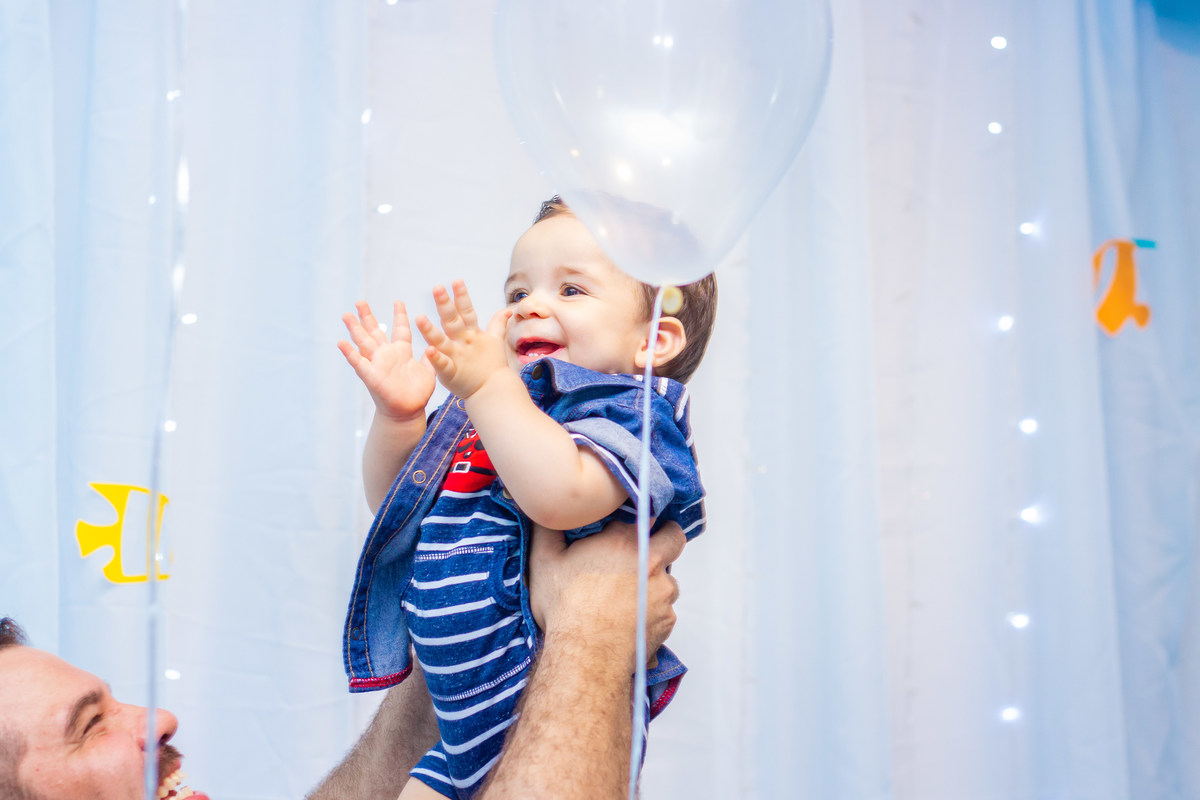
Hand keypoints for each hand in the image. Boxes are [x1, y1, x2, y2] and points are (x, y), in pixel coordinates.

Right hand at [338, 300, 435, 422]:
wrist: (408, 412)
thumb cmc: (418, 394)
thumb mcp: (429, 372)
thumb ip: (431, 358)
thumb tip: (435, 345)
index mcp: (402, 352)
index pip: (400, 329)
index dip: (399, 315)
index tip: (397, 301)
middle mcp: (387, 355)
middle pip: (375, 331)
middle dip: (367, 316)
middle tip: (360, 301)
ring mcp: (377, 364)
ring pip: (363, 342)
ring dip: (355, 329)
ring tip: (346, 315)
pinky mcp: (371, 376)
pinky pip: (358, 363)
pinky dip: (349, 353)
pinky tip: (341, 342)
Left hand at [415, 280, 511, 399]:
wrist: (493, 391)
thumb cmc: (492, 366)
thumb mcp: (495, 341)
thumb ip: (498, 324)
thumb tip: (507, 309)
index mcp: (473, 334)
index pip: (467, 311)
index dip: (462, 296)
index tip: (456, 281)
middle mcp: (464, 343)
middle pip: (453, 321)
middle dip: (445, 304)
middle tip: (437, 288)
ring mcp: (457, 357)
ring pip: (442, 341)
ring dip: (430, 330)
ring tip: (419, 318)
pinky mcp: (451, 373)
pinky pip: (442, 365)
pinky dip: (436, 358)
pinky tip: (427, 350)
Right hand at [528, 522, 684, 668]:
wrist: (585, 655)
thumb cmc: (566, 609)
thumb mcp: (545, 563)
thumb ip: (547, 529)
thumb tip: (545, 512)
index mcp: (625, 540)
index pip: (648, 512)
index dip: (641, 517)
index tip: (632, 524)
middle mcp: (652, 562)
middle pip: (674, 537)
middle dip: (665, 539)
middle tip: (645, 550)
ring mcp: (664, 592)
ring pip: (669, 578)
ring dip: (656, 581)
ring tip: (628, 595)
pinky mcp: (668, 620)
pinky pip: (666, 609)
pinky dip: (653, 611)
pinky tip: (630, 619)